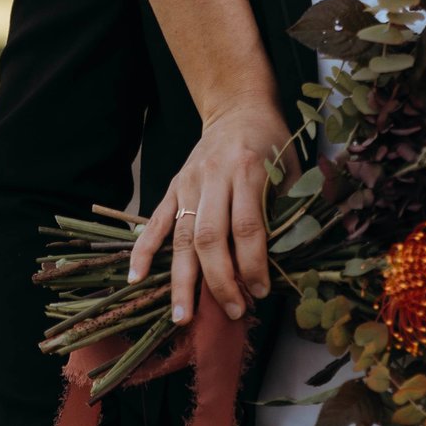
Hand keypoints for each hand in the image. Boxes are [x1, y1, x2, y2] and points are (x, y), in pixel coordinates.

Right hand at [128, 102, 297, 325]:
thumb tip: (283, 262)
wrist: (238, 108)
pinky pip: (154, 222)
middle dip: (220, 281)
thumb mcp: (289, 169)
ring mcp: (188, 182)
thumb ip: (285, 209)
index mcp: (248, 170)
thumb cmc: (272, 142)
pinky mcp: (172, 186)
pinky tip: (136, 278)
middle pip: (211, 237)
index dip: (254, 264)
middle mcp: (213, 176)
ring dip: (182, 280)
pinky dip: (143, 250)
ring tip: (182, 317)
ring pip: (182, 237)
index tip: (261, 291)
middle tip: (232, 312)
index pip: (247, 227)